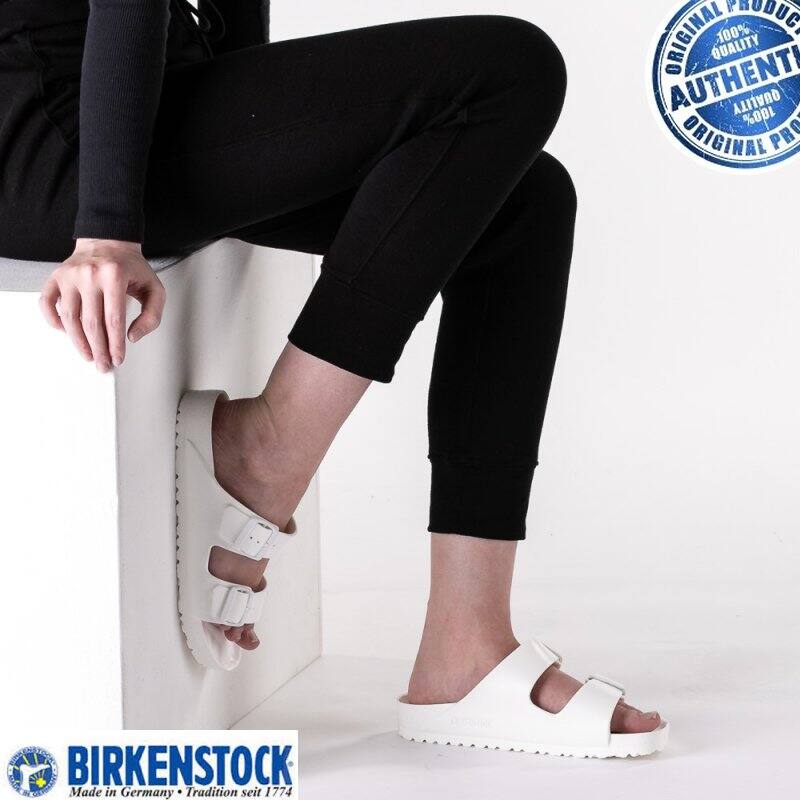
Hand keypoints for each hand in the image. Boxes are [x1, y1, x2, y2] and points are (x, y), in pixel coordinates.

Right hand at [39, 238, 165, 371]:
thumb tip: (132, 337)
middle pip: (92, 323)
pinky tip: (65, 332)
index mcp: (114, 275)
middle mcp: (89, 274)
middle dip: (98, 349)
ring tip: (88, 355)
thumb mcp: (154, 288)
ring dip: (78, 342)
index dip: (116, 344)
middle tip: (103, 364)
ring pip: (70, 317)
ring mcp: (69, 275)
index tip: (118, 358)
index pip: (114, 320)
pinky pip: (47, 303)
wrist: (109, 241)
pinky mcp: (56, 277)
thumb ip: (152, 315)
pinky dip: (54, 320)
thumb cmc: (131, 267)